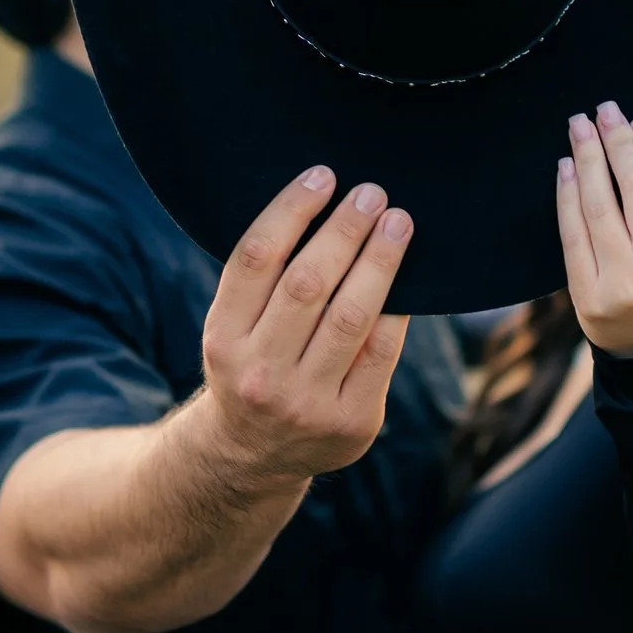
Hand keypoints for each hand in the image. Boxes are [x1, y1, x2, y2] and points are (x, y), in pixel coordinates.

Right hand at [198, 167, 414, 480]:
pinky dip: (398, 308)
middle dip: (345, 230)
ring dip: (380, 260)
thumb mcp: (234, 328)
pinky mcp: (350, 422)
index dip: (291, 210)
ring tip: (398, 222)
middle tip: (372, 193)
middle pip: (307, 284)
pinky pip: (382, 352)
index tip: (323, 176)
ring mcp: (305, 403)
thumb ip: (266, 279)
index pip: (256, 258)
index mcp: (222, 338)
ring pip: (351, 316)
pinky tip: (410, 279)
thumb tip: (325, 201)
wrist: (251, 456)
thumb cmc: (252, 365)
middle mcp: (259, 373)